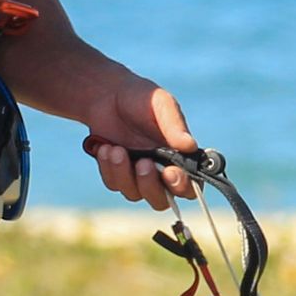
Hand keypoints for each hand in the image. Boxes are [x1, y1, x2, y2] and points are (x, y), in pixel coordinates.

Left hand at [78, 75, 197, 209]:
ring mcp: (138, 174)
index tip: (170, 172)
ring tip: (116, 149)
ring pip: (135, 194)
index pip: (189, 185)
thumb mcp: (161, 104)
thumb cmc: (141, 97)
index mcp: (180, 156)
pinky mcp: (117, 173)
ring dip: (124, 174)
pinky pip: (114, 184)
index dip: (182, 186)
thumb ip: (174, 125)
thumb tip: (190, 145)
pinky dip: (109, 168)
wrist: (107, 95)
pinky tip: (105, 147)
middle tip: (142, 163)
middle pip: (161, 200)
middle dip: (150, 186)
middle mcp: (161, 170)